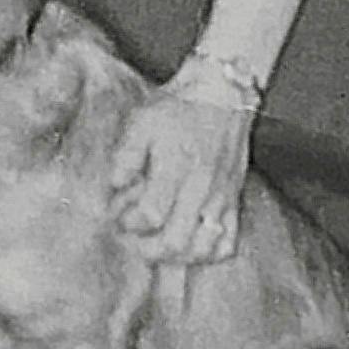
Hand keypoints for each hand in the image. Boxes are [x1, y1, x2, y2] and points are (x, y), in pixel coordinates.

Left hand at [108, 87, 250, 264]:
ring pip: (202, 249)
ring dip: (175, 256)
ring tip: (156, 245)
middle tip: (131, 239)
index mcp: (176, 166)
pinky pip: (227, 242)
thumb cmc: (179, 106)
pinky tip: (189, 245)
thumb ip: (125, 155)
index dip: (128, 222)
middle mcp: (201, 187)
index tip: (117, 216)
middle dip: (146, 249)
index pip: (150, 214)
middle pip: (176, 241)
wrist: (223, 92)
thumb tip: (115, 185)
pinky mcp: (234, 199)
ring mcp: (221, 197)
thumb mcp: (142, 120)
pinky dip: (208, 252)